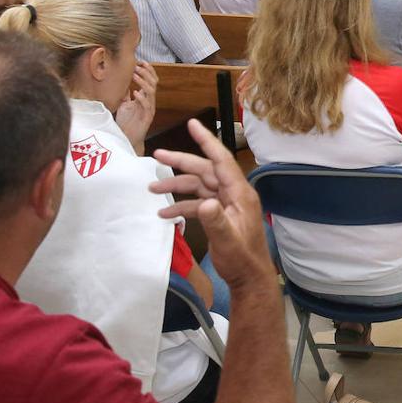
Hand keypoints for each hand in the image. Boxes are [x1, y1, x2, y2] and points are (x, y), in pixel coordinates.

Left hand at [115, 61, 157, 153]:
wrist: (128, 138)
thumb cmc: (127, 122)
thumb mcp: (123, 104)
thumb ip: (125, 94)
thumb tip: (120, 82)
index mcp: (145, 97)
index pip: (151, 80)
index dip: (147, 70)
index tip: (140, 61)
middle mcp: (149, 101)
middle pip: (153, 83)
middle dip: (146, 72)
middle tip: (137, 65)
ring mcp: (149, 109)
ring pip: (151, 91)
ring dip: (143, 81)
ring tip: (135, 74)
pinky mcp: (147, 117)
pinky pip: (147, 105)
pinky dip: (141, 97)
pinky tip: (135, 92)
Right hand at [149, 119, 275, 289]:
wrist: (249, 278)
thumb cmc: (242, 260)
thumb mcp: (228, 241)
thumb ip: (216, 221)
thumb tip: (204, 203)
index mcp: (239, 194)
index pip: (221, 160)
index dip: (207, 141)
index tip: (192, 124)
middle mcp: (233, 194)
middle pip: (205, 170)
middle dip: (181, 162)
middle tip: (156, 155)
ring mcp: (226, 204)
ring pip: (198, 186)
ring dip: (177, 186)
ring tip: (152, 189)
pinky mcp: (219, 216)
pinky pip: (197, 204)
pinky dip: (181, 206)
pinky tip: (164, 213)